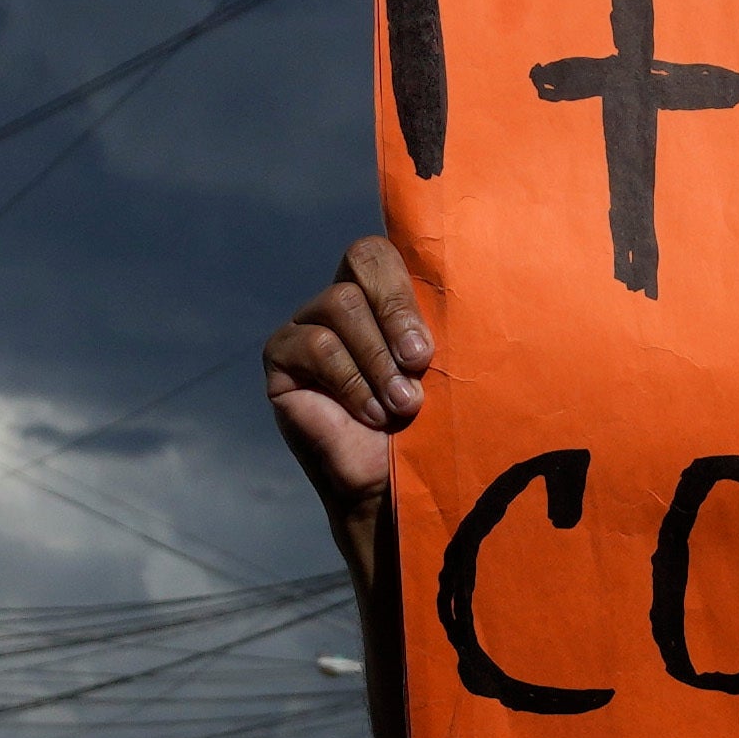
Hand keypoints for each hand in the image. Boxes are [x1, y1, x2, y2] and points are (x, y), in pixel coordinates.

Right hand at [268, 235, 425, 521]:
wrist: (392, 486)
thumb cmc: (426, 427)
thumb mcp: (441, 370)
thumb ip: (437, 325)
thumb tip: (457, 278)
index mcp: (382, 293)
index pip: (383, 251)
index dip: (403, 285)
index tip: (428, 344)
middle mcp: (342, 299)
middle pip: (361, 262)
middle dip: (396, 311)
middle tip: (419, 363)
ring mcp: (307, 323)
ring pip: (341, 305)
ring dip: (378, 359)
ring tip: (402, 405)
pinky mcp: (281, 354)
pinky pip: (316, 345)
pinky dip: (351, 381)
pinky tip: (370, 414)